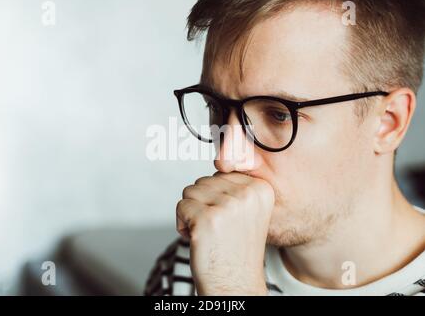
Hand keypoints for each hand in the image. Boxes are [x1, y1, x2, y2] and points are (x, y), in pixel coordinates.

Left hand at [176, 171, 274, 294]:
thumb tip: (220, 157)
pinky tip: (198, 239)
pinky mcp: (206, 219)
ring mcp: (227, 206)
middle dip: (202, 204)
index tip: (228, 219)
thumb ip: (236, 185)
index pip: (222, 173)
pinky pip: (181, 206)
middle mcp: (247, 195)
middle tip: (217, 229)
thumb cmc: (236, 249)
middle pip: (204, 181)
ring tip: (208, 233)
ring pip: (190, 191)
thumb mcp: (247, 211)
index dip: (216, 198)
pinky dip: (182, 224)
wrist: (235, 284)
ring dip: (192, 213)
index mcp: (260, 189)